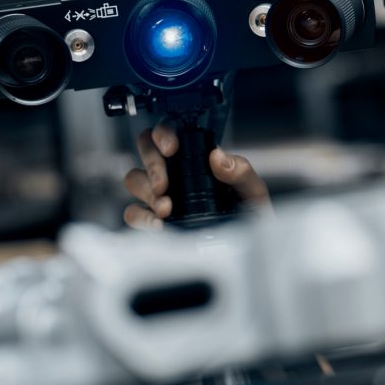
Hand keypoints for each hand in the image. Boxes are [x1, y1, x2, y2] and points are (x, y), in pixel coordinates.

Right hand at [123, 121, 269, 229]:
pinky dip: (141, 217)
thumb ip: (241, 171)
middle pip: (145, 150)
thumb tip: (218, 157)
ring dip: (146, 192)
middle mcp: (174, 172)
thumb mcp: (252, 192)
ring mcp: (160, 195)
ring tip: (167, 209)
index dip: (163, 134)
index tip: (171, 149)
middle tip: (164, 184)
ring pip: (135, 180)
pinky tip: (159, 225)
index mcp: (196, 158)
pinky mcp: (153, 219)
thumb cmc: (249, 217)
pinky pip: (133, 212)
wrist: (247, 251)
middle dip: (152, 165)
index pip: (169, 133)